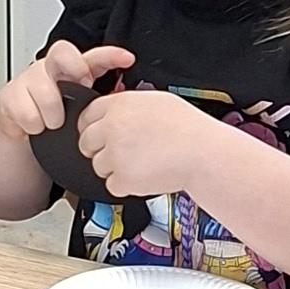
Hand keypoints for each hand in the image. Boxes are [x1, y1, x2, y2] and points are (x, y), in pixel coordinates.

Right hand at [0, 40, 131, 145]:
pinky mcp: (9, 95)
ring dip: (52, 116)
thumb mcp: (78, 108)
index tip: (127, 59)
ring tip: (51, 123)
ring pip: (47, 93)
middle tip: (80, 85)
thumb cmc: (53, 115)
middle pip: (63, 52)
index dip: (111, 56)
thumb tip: (123, 107)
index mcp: (72, 70)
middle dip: (74, 67)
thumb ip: (98, 104)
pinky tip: (34, 126)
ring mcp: (29, 79)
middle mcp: (50, 69)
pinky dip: (34, 126)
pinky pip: (28, 115)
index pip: (94, 57)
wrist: (18, 126)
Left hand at [76, 83, 213, 193]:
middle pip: (85, 142)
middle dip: (99, 150)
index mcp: (119, 104)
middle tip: (121, 154)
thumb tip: (113, 113)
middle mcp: (113, 127)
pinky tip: (145, 175)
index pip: (86, 116)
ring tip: (141, 164)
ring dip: (115, 169)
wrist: (203, 153)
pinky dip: (126, 186)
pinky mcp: (123, 178)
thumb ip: (128, 107)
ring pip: (98, 166)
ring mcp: (116, 154)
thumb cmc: (188, 128)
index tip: (100, 136)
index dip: (93, 128)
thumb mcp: (155, 102)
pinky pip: (112, 186)